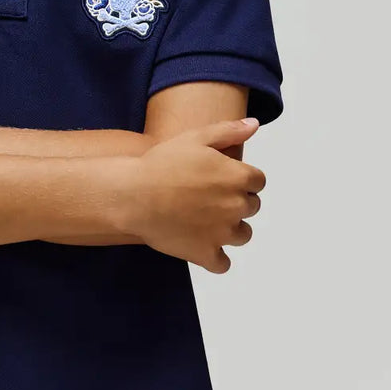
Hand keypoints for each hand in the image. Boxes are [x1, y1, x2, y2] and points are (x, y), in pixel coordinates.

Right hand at [123, 118, 265, 271]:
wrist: (132, 196)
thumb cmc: (161, 164)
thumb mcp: (195, 137)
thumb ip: (229, 131)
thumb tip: (254, 125)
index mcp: (238, 177)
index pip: (258, 181)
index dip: (242, 179)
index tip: (222, 179)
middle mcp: (236, 206)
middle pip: (251, 206)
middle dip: (235, 201)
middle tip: (208, 198)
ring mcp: (222, 233)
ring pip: (242, 235)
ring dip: (230, 229)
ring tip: (206, 221)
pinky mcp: (205, 254)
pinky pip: (222, 264)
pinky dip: (216, 258)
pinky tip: (202, 247)